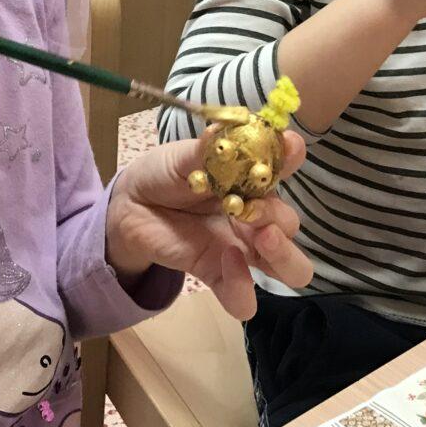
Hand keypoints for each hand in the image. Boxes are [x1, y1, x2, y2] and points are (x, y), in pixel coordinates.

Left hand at [105, 129, 313, 320]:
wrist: (132, 205)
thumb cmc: (165, 174)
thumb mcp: (184, 156)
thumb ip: (209, 149)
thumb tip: (226, 128)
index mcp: (253, 180)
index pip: (285, 169)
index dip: (291, 158)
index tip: (288, 149)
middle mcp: (257, 216)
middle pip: (293, 228)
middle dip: (285, 221)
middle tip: (260, 213)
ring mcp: (242, 249)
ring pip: (290, 269)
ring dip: (285, 257)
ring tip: (262, 240)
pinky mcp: (220, 275)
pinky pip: (244, 298)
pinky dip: (243, 287)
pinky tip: (226, 262)